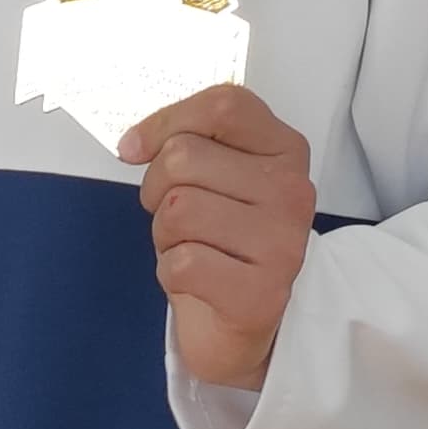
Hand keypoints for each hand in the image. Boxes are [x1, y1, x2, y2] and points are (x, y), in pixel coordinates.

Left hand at [118, 84, 316, 392]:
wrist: (242, 323)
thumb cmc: (221, 241)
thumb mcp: (215, 177)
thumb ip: (190, 142)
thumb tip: (134, 144)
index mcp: (285, 150)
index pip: (225, 105)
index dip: (167, 121)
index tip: (136, 148)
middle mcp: (292, 191)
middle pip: (185, 156)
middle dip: (157, 188)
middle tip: (177, 217)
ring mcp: (282, 243)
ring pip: (178, 209)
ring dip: (164, 234)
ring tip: (190, 247)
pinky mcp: (261, 293)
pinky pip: (181, 263)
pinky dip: (170, 273)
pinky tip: (195, 280)